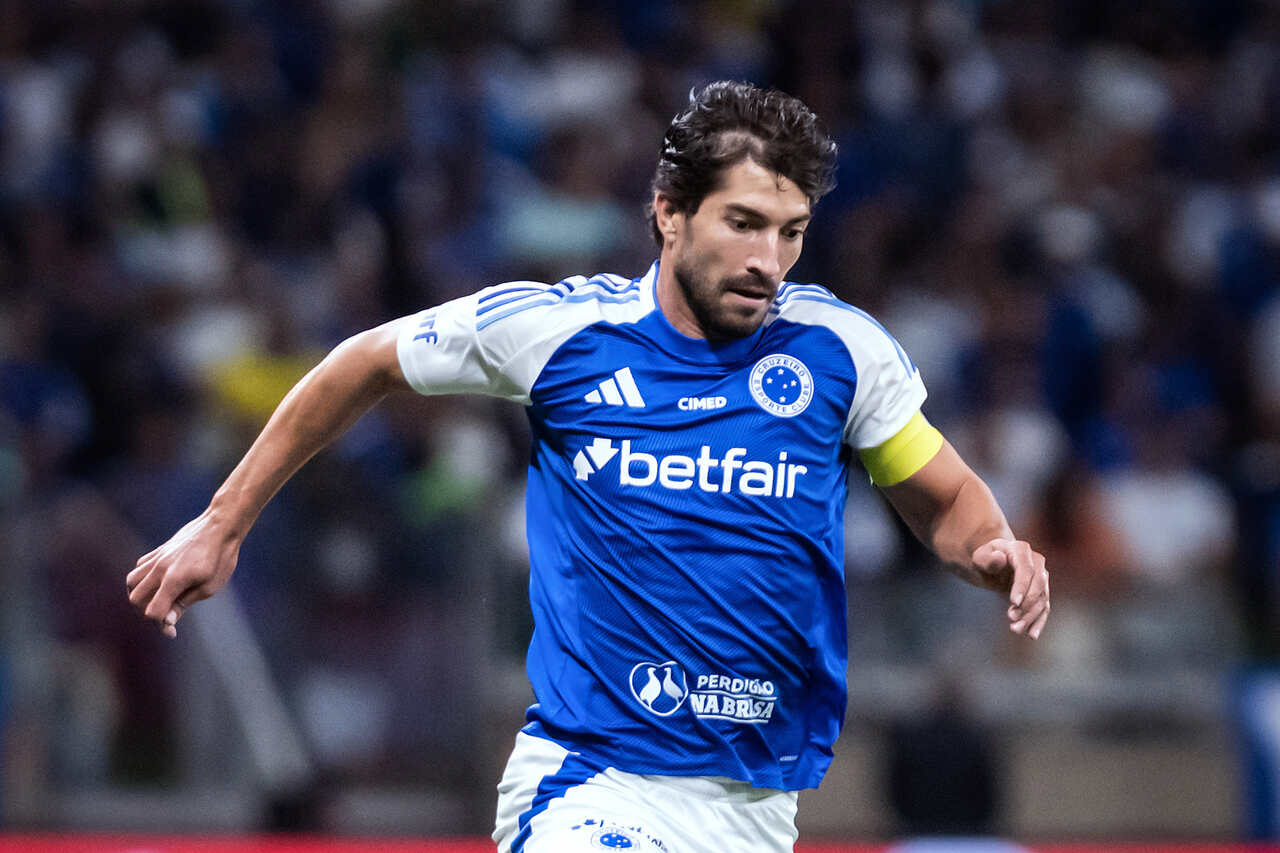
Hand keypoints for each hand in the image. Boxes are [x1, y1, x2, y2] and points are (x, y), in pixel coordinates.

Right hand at [126, 510, 239, 637]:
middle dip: (148, 610)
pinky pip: (140, 566)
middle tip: (167, 612)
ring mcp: (158, 557)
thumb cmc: (221, 558)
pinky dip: (143, 578)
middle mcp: (160, 568)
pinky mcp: (159, 550)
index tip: (172, 630)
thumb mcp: (209, 587)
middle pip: (136, 598)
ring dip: (141, 593)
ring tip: (160, 597)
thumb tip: (167, 621)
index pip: (152, 611)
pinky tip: (159, 581)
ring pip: (132, 581)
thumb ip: (184, 604)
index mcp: (174, 580)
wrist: (221, 526)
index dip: (161, 624)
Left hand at [972, 538, 1048, 638]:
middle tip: (1011, 618)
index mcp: (1021, 550)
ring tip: (1015, 629)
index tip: (1014, 602)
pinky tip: (1032, 635)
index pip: (1026, 570)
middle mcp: (1036, 562)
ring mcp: (1042, 577)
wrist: (992, 563)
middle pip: (1039, 585)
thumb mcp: (980, 557)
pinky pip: (1044, 607)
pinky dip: (1039, 621)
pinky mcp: (1041, 591)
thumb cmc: (984, 559)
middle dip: (1027, 604)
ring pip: (1042, 599)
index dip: (1022, 586)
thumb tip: (999, 558)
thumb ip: (987, 558)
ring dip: (1031, 616)